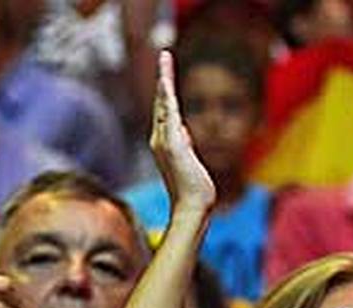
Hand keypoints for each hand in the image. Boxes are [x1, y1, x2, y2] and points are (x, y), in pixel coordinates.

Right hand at [150, 50, 215, 213]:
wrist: (192, 206)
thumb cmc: (192, 188)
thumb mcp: (189, 159)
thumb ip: (184, 143)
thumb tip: (184, 131)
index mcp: (163, 142)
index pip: (164, 111)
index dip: (165, 91)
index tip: (166, 74)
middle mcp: (159, 139)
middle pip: (161, 102)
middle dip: (163, 78)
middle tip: (164, 56)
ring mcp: (164, 142)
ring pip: (164, 105)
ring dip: (165, 81)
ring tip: (165, 61)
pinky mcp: (172, 146)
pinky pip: (168, 116)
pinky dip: (166, 98)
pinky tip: (166, 83)